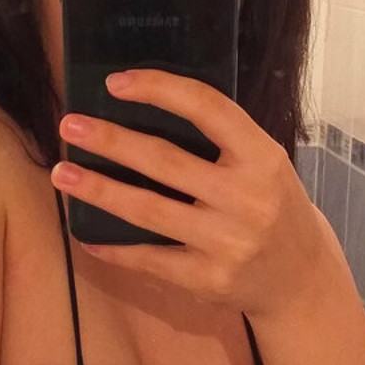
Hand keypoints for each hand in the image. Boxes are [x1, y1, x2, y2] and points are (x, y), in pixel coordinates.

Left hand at [49, 68, 328, 319]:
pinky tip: (86, 232)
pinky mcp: (206, 279)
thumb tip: (144, 112)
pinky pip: (148, 259)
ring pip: (147, 210)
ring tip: (63, 175)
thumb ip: (222, 141)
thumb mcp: (266, 165)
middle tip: (70, 126)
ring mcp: (226, 243)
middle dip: (110, 141)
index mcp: (263, 158)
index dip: (159, 90)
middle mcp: (246, 199)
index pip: (207, 109)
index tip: (115, 84)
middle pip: (164, 161)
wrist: (301, 279)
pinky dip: (113, 246)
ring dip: (98, 190)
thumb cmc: (273, 208)